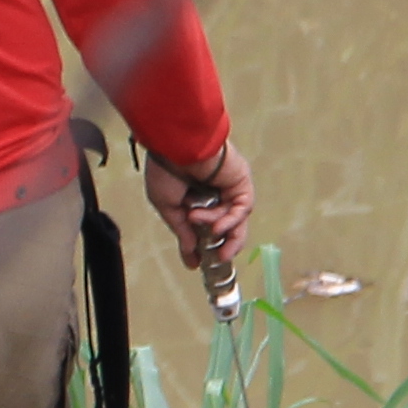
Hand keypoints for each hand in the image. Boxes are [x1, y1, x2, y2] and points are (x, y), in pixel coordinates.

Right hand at [141, 141, 251, 283]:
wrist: (176, 145)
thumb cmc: (165, 170)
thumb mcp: (168, 207)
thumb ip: (183, 232)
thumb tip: (191, 258)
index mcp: (196, 196)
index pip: (207, 227)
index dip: (205, 245)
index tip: (198, 262)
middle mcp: (216, 193)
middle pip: (229, 227)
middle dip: (224, 245)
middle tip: (216, 259)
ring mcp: (231, 188)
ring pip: (235, 220)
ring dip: (218, 227)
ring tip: (201, 224)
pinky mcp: (242, 183)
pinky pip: (242, 208)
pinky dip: (230, 220)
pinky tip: (216, 226)